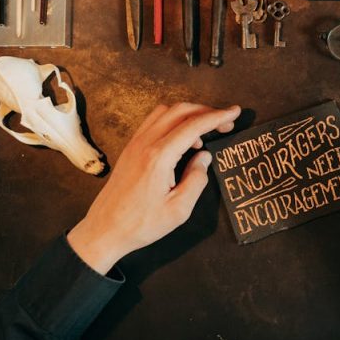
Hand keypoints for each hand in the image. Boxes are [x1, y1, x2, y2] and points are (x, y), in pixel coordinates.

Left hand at [68, 102, 239, 273]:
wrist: (105, 229)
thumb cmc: (141, 224)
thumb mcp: (178, 210)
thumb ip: (196, 179)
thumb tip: (204, 157)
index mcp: (159, 157)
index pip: (193, 126)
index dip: (217, 116)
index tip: (235, 112)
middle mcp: (146, 143)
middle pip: (180, 110)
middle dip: (206, 112)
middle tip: (224, 123)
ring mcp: (135, 143)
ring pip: (165, 111)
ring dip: (188, 114)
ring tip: (203, 134)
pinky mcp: (130, 148)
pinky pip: (153, 121)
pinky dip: (172, 121)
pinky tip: (181, 140)